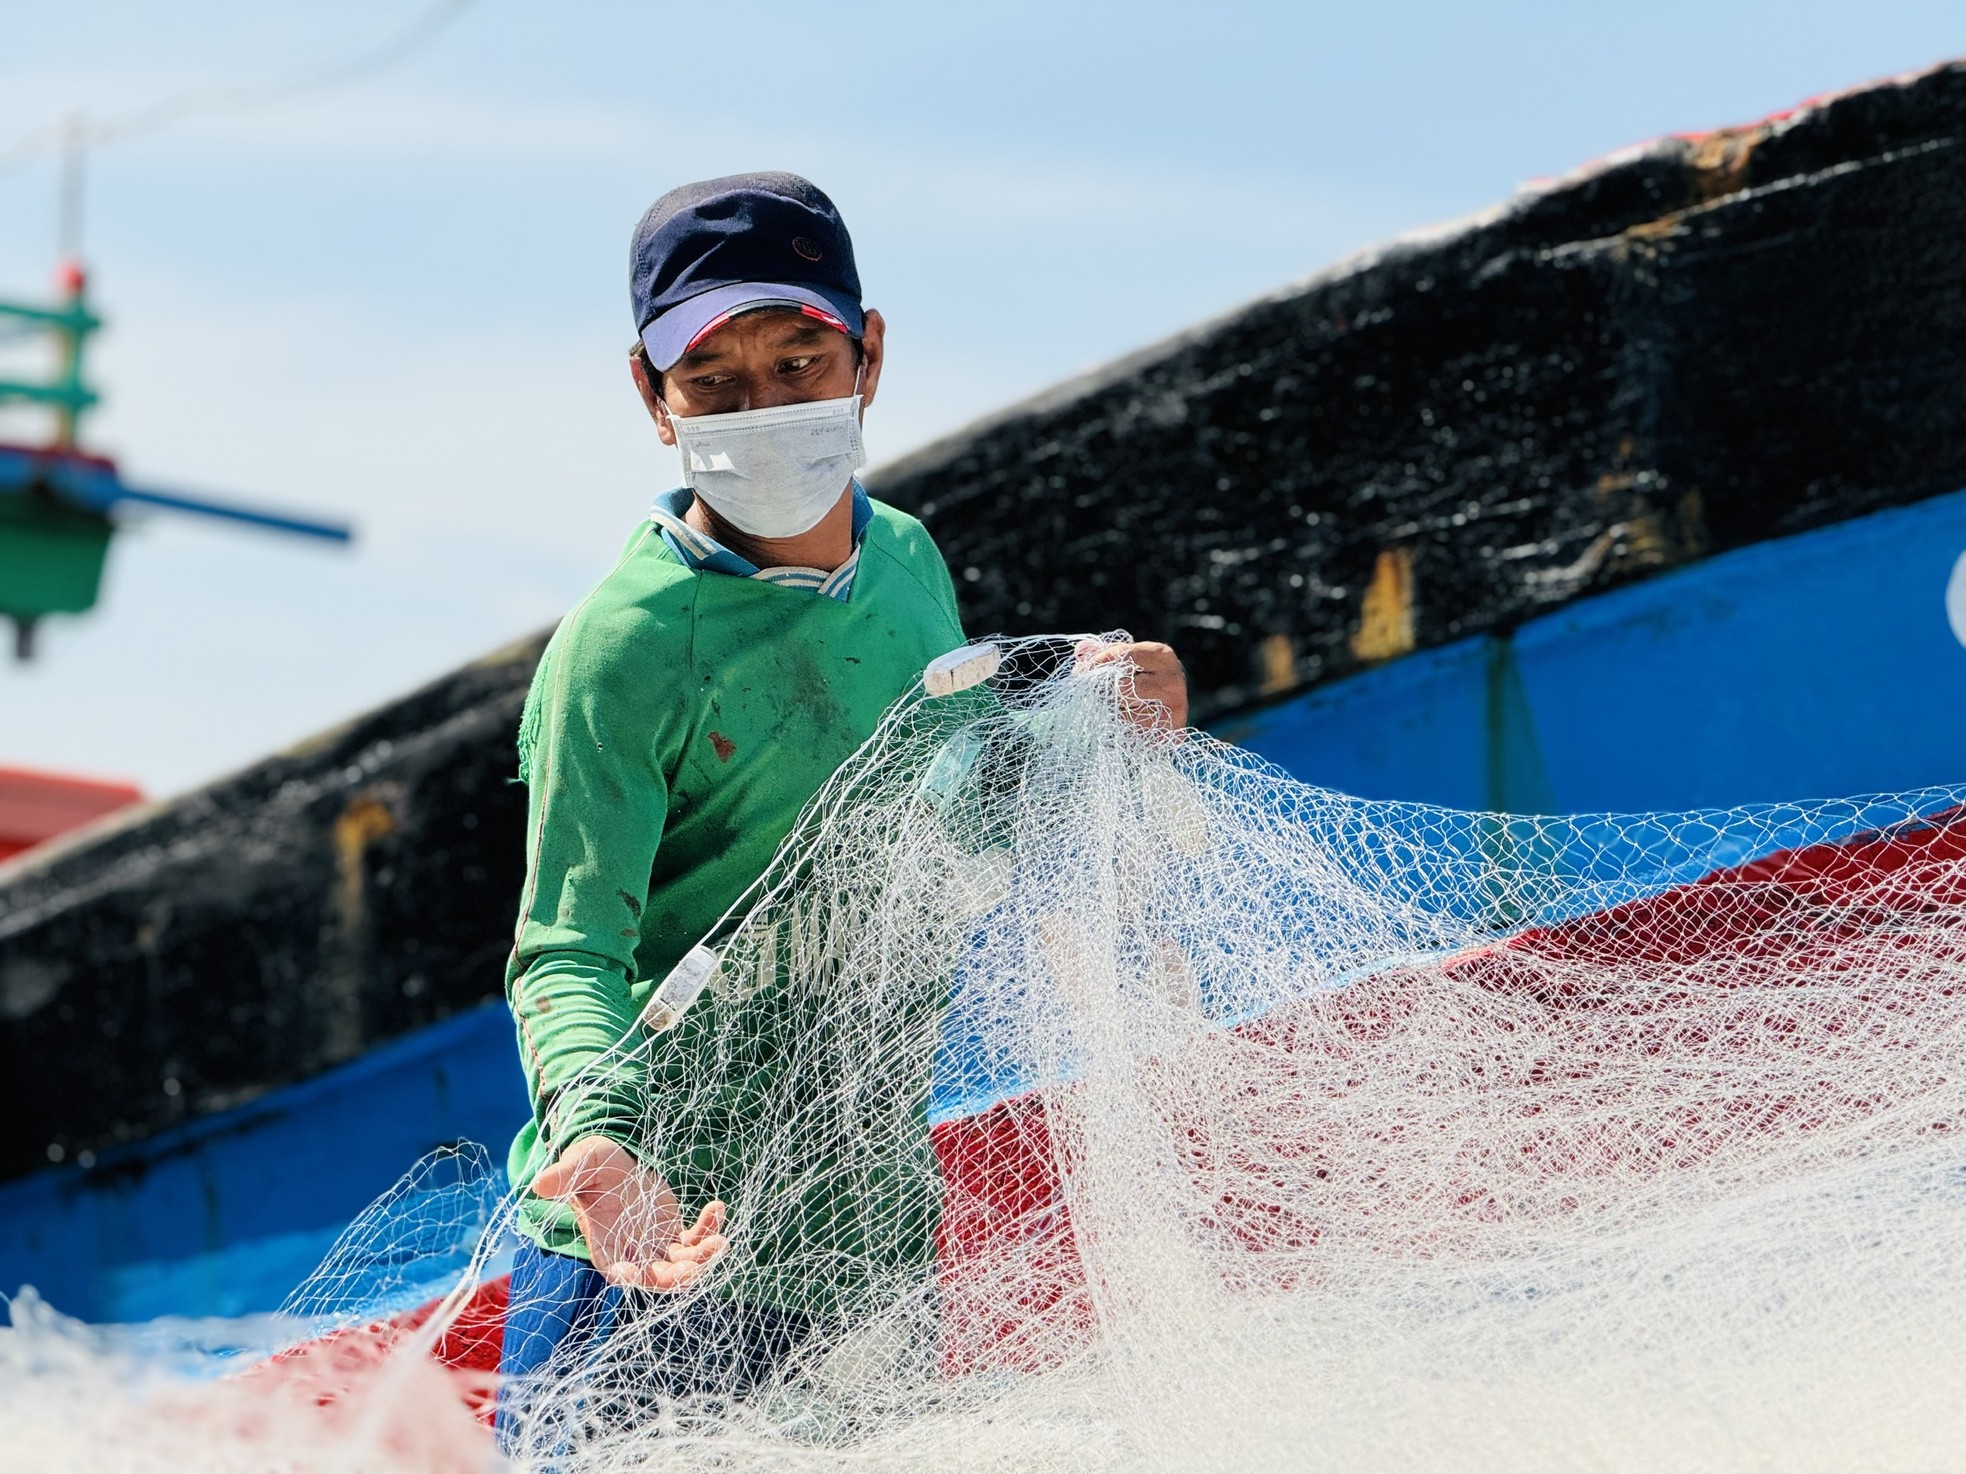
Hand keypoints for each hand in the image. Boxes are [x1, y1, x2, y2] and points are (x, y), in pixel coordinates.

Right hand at [531, 1135, 726, 1289]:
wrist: (612, 1162)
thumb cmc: (590, 1165)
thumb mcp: (577, 1166)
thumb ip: (563, 1177)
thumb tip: (537, 1183)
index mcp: (604, 1246)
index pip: (615, 1270)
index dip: (626, 1274)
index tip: (635, 1272)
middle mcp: (631, 1254)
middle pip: (655, 1278)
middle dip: (675, 1278)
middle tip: (694, 1269)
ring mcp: (655, 1247)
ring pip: (681, 1266)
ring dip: (701, 1260)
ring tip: (720, 1242)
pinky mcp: (674, 1234)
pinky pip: (695, 1240)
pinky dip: (708, 1229)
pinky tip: (718, 1207)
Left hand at [1076, 640, 1188, 731]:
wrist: (1170, 705)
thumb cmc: (1141, 675)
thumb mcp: (1123, 657)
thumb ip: (1101, 652)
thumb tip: (1081, 651)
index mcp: (1162, 656)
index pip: (1123, 656)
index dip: (1096, 663)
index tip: (1079, 671)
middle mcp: (1173, 682)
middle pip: (1123, 689)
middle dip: (1104, 692)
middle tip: (1095, 694)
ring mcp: (1176, 710)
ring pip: (1126, 714)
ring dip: (1112, 713)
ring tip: (1116, 708)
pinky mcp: (1174, 733)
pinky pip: (1134, 734)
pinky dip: (1123, 730)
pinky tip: (1127, 723)